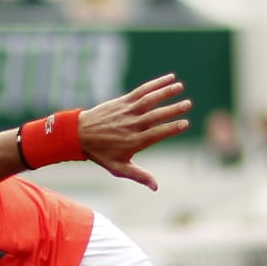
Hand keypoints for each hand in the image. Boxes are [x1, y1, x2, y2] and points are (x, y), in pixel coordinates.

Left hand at [79, 74, 192, 190]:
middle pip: (155, 115)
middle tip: (188, 104)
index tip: (185, 124)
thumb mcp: (118, 168)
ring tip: (180, 87)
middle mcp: (131, 125)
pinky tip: (169, 78)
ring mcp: (127, 111)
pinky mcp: (122, 101)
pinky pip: (141, 91)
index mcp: (133, 141)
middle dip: (172, 109)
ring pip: (149, 100)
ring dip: (165, 92)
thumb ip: (138, 175)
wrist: (79, 135)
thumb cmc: (101, 153)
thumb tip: (156, 187)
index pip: (156, 133)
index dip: (171, 128)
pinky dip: (155, 84)